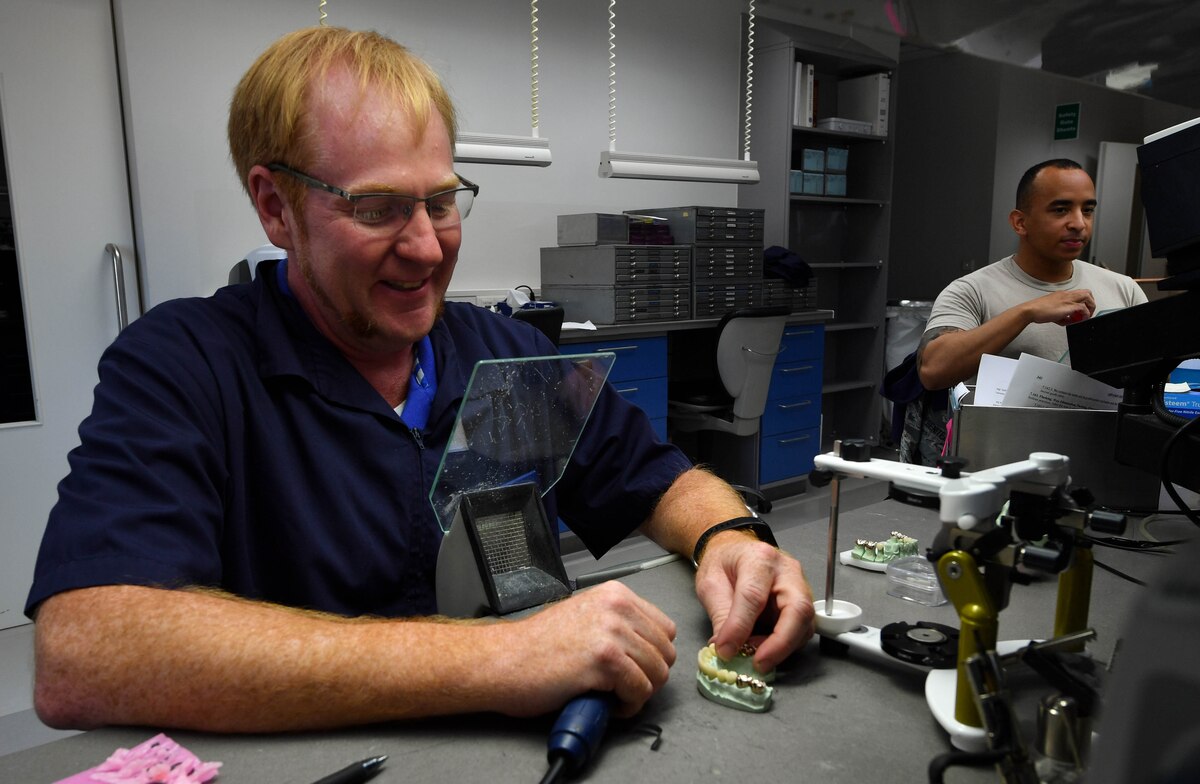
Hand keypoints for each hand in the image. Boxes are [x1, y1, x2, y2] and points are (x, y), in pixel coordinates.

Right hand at [497, 581, 675, 717]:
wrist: (504, 661)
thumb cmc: (537, 647)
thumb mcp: (585, 617)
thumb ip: (618, 624)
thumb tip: (646, 649)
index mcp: (615, 594)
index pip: (666, 629)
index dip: (652, 655)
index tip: (634, 668)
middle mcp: (617, 607)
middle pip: (666, 653)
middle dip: (648, 676)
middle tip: (622, 686)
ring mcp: (612, 632)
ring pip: (657, 674)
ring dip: (638, 693)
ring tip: (612, 696)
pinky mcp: (604, 660)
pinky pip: (639, 691)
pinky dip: (627, 706)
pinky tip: (606, 703)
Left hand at [694, 531, 813, 673]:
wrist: (735, 552)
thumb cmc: (724, 564)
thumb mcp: (710, 584)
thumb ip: (720, 616)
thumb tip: (726, 649)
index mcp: (758, 558)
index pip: (753, 596)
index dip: (740, 627)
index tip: (727, 650)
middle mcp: (787, 571)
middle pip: (797, 609)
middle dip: (779, 642)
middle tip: (758, 663)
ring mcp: (800, 586)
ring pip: (804, 623)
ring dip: (782, 647)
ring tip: (754, 656)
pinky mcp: (803, 603)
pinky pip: (802, 630)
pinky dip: (785, 646)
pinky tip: (764, 649)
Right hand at [1026, 289, 1095, 326]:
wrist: (1030, 310)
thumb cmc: (1037, 310)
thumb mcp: (1053, 312)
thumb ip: (1063, 315)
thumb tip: (1069, 320)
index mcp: (1062, 294)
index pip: (1079, 294)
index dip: (1083, 302)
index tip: (1081, 312)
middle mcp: (1067, 294)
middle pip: (1087, 293)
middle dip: (1091, 303)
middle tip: (1087, 313)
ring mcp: (1068, 299)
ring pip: (1088, 297)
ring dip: (1090, 307)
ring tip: (1085, 316)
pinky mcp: (1069, 306)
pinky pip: (1083, 308)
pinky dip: (1085, 314)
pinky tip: (1079, 319)